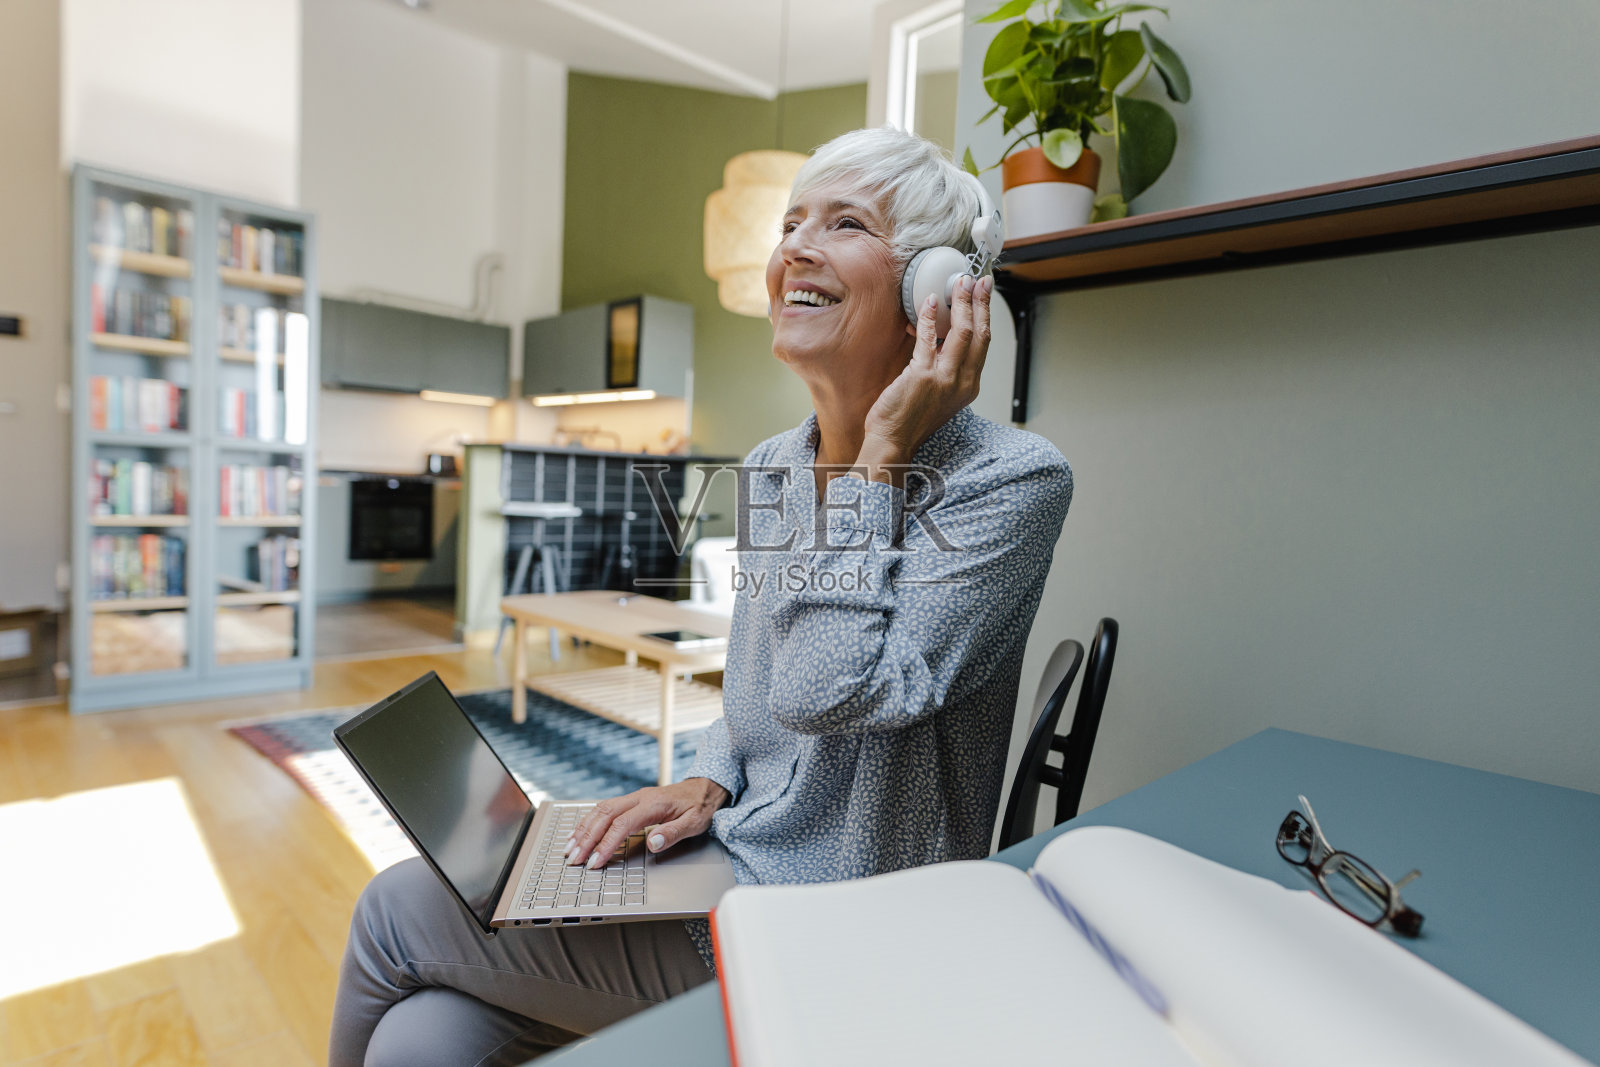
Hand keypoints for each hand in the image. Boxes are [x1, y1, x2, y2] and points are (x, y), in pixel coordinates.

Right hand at [564, 777, 730, 869]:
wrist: (704, 788)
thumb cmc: (699, 807)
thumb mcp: (695, 823)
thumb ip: (673, 833)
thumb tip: (653, 843)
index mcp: (653, 804)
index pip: (622, 825)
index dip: (605, 845)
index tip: (594, 862)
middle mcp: (639, 798)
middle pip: (605, 816)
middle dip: (587, 839)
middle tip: (574, 859)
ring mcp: (634, 797)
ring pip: (601, 810)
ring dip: (583, 829)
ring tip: (570, 848)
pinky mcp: (631, 800)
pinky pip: (605, 808)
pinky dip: (589, 820)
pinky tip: (580, 832)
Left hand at [859, 274, 991, 473]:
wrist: (893, 443)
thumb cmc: (910, 421)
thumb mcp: (938, 394)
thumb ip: (942, 366)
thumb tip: (936, 335)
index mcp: (968, 386)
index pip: (984, 344)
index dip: (985, 316)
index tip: (983, 295)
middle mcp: (962, 382)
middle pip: (980, 334)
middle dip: (980, 303)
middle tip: (978, 281)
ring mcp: (944, 379)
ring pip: (961, 333)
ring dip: (961, 303)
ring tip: (959, 283)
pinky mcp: (922, 377)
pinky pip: (930, 340)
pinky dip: (931, 318)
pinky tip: (930, 303)